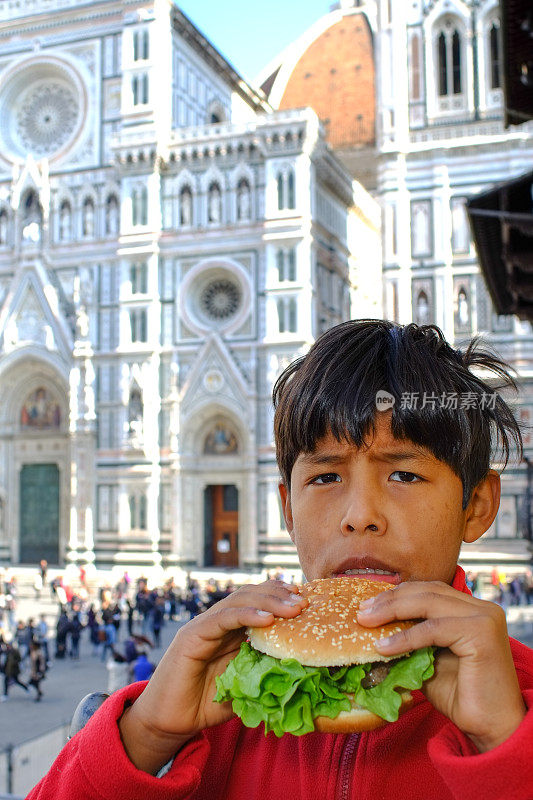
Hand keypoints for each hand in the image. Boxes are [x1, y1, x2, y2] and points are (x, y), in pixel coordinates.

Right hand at [119, 581, 306, 773]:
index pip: (259, 603)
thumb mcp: (245, 688)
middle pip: (251, 595)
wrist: (169, 722)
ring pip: (239, 601)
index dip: (282, 598)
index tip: (308, 601)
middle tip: (305, 601)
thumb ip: (265, 674)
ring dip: (269, 601)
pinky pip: (222, 619)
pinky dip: (246, 615)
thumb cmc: (206, 706)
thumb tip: (302, 673)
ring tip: (293, 608)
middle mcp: (217, 622)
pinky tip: (266, 619)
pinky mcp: (192, 635)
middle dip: (280, 595)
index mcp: (231, 631)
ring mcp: (204, 625)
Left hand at [357, 581, 525, 751]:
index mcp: (471, 609)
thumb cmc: (461, 696)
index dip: (397, 594)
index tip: (368, 604)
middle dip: (390, 599)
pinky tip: (383, 646)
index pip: (429, 590)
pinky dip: (405, 636)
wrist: (491, 727)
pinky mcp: (481, 633)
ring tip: (366, 622)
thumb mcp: (426, 661)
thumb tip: (370, 633)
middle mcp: (481, 608)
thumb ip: (408, 643)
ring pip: (428, 603)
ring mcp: (484, 617)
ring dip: (392, 611)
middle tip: (362, 611)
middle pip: (426, 591)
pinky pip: (433, 629)